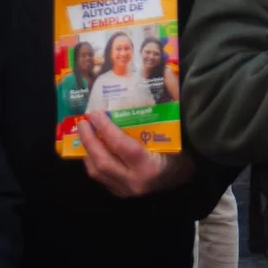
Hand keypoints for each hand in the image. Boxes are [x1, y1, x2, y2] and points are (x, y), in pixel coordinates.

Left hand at [79, 111, 193, 196]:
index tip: (96, 113)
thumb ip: (169, 105)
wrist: (185, 179)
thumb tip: (166, 74)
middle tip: (82, 122)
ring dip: (87, 152)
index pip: (122, 146)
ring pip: (98, 173)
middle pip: (103, 162)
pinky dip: (93, 162)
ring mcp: (127, 191)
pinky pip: (101, 178)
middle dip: (89, 141)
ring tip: (84, 133)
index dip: (106, 129)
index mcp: (150, 167)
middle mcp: (136, 182)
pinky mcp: (121, 193)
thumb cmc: (182, 153)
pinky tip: (91, 148)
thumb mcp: (177, 131)